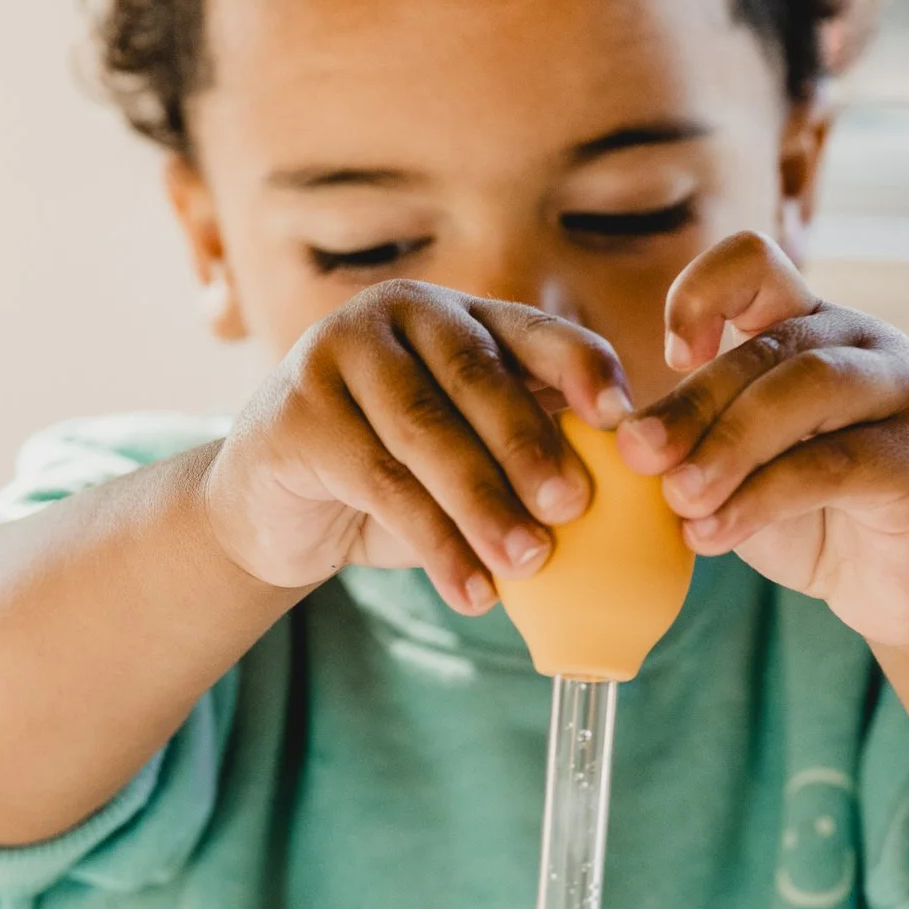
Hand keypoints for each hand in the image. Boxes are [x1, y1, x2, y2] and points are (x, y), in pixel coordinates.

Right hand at [201, 282, 632, 613]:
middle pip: (479, 377)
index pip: (537, 331)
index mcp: (462, 317)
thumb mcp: (468, 457)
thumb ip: (527, 456)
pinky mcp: (297, 411)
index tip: (622, 420)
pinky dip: (435, 543)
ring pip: (427, 432)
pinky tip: (472, 592)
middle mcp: (401, 316)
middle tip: (575, 507)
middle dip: (530, 446)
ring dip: (484, 503)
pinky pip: (380, 481)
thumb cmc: (397, 480)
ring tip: (529, 563)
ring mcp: (339, 353)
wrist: (276, 510)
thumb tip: (632, 494)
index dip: (583, 369)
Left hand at [615, 235, 908, 651]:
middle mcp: (865, 344)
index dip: (699, 294)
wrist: (906, 590)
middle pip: (767, 345)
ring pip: (805, 390)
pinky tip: (711, 536)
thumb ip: (695, 440)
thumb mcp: (741, 468)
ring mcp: (906, 396)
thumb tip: (628, 439)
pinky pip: (833, 465)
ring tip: (678, 499)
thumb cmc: (813, 518)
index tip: (670, 357)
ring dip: (728, 444)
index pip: (754, 261)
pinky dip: (760, 499)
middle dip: (693, 403)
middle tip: (638, 456)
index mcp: (814, 326)